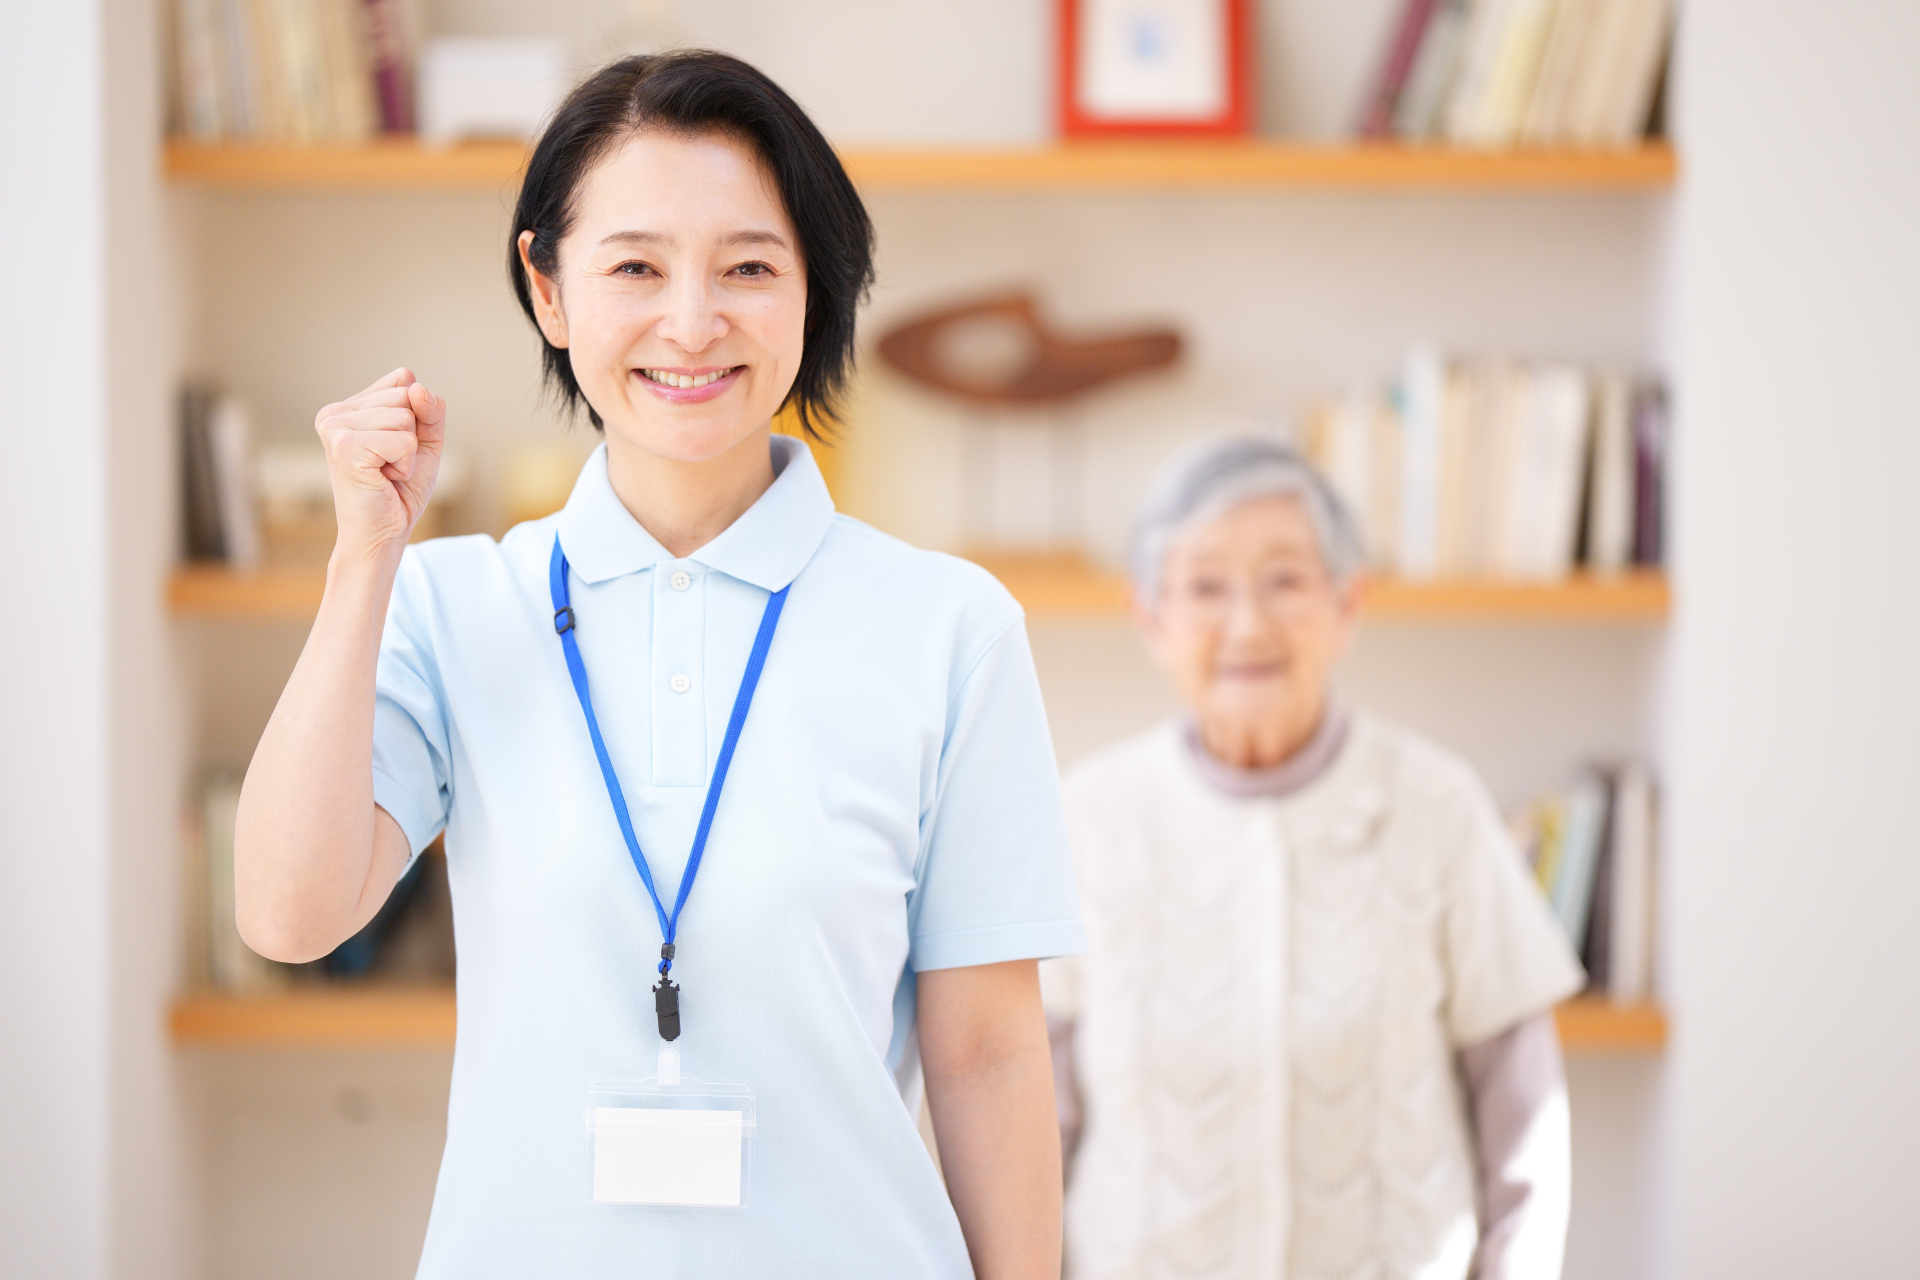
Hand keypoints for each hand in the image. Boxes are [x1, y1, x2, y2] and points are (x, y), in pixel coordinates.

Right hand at [314, 368, 445, 556]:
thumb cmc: (400, 491)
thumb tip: (416, 388)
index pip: (404, 379)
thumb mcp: (425, 442)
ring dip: (408, 453)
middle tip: (390, 465)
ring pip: (406, 417)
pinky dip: (405, 464)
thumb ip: (430, 410)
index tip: (396, 447)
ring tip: (385, 472)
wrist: (382, 535)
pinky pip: (404, 440)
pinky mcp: (344, 447)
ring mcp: (335, 427)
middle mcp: (334, 412)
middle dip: (412, 435)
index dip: (417, 415)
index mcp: (347, 407)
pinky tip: (383, 478)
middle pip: (406, 395)